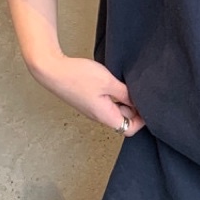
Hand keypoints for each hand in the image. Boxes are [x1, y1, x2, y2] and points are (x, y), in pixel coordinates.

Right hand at [28, 52, 145, 136]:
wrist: (51, 70)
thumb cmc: (78, 76)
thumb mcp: (108, 82)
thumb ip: (126, 93)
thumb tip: (139, 102)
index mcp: (104, 115)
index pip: (129, 129)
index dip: (142, 120)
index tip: (148, 105)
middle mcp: (98, 115)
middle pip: (123, 120)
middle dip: (135, 109)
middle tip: (140, 92)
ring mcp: (92, 107)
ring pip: (115, 110)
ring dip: (125, 101)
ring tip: (129, 85)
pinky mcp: (87, 99)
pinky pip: (106, 102)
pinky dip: (115, 95)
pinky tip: (117, 82)